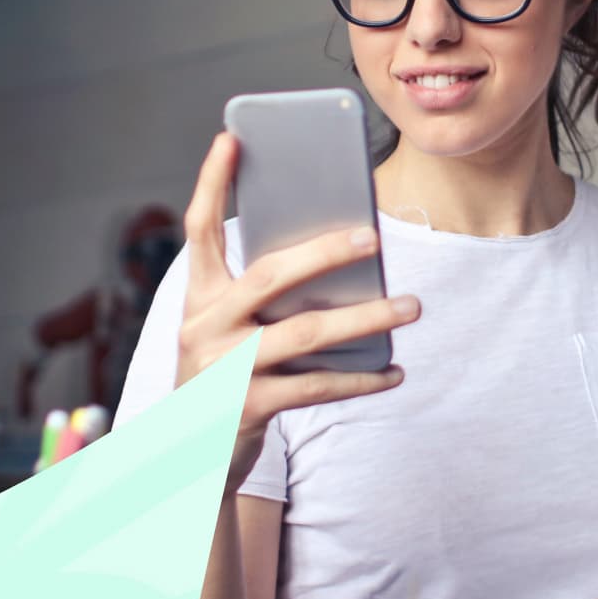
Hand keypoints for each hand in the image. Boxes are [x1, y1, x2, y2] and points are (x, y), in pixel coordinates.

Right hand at [177, 132, 419, 494]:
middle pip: (268, 275)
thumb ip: (264, 297)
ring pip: (304, 333)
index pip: (199, 228)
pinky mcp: (246, 407)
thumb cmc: (225, 376)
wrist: (186, 460)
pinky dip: (361, 380)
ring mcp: (223, 368)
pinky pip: (316, 388)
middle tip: (373, 237)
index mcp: (199, 296)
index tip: (230, 138)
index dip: (211, 182)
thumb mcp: (229, 330)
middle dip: (324, 252)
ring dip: (365, 317)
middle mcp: (204, 325)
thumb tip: (342, 261)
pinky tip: (394, 371)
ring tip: (410, 306)